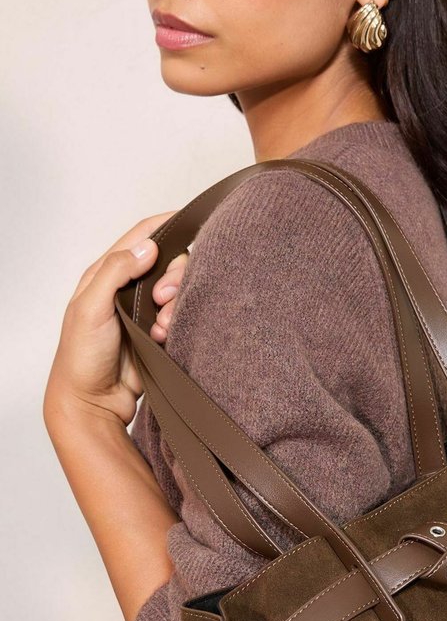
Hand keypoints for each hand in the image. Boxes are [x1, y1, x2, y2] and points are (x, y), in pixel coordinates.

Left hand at [44, 212, 182, 429]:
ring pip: (178, 291)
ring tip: (161, 326)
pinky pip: (180, 316)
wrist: (94, 401)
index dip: (165, 224)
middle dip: (174, 277)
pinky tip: (163, 337)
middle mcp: (128, 287)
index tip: (191, 219)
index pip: (141, 236)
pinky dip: (177, 323)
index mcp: (106, 273)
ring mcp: (144, 310)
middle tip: (162, 299)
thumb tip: (147, 247)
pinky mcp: (158, 332)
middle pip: (168, 263)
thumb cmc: (82, 356)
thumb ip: (116, 272)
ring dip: (176, 305)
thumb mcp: (90, 307)